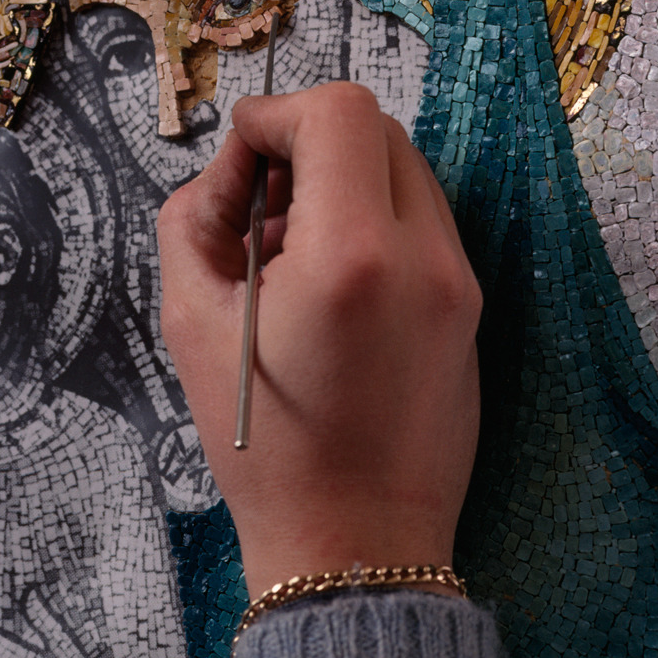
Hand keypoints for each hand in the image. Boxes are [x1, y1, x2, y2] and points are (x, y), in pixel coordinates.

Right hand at [157, 82, 481, 598]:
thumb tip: (236, 165)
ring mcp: (457, 281)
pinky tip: (327, 274)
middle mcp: (422, 257)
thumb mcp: (189, 320)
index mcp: (350, 257)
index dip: (276, 113)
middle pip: (376, 128)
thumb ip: (196, 214)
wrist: (353, 544)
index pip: (337, 115)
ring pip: (404, 168)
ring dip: (341, 176)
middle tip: (259, 197)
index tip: (243, 147)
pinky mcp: (468, 304)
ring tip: (287, 244)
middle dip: (308, 139)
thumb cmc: (265, 446)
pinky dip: (371, 215)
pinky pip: (421, 218)